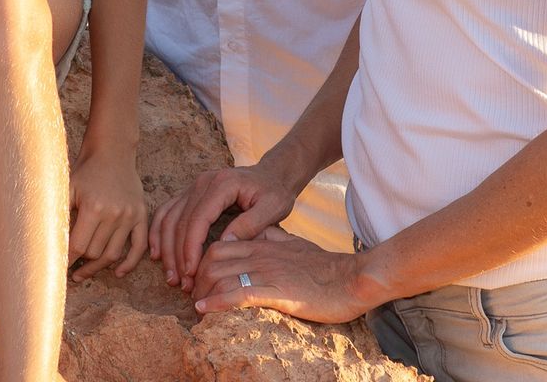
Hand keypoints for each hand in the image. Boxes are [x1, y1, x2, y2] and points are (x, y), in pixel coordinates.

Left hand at [68, 147, 148, 280]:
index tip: (58, 267)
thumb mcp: (68, 189)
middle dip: (81, 264)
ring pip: (113, 254)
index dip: (67, 260)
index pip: (78, 246)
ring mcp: (130, 215)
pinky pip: (139, 246)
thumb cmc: (86, 171)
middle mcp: (114, 214)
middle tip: (71, 270)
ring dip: (99, 267)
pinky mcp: (141, 215)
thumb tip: (51, 244)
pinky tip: (118, 272)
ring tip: (85, 272)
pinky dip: (130, 263)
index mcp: (94, 207)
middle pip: (95, 253)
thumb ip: (61, 216)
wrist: (112, 151)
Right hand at [148, 162, 296, 291]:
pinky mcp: (190, 193)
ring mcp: (193, 186)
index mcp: (222, 184)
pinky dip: (158, 232)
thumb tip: (224, 244)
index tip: (191, 273)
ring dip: (165, 248)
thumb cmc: (275, 192)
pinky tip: (157, 254)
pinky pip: (167, 211)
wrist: (272, 174)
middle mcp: (202, 182)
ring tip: (171, 276)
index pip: (198, 219)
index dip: (191, 248)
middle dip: (177, 254)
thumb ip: (250, 224)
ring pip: (168, 217)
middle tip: (181, 283)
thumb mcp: (273, 207)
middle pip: (179, 220)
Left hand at [192, 226, 373, 323]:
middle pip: (212, 259)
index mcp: (264, 243)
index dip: (201, 263)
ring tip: (196, 309)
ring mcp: (267, 271)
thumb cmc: (327, 267)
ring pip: (220, 275)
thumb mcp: (296, 245)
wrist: (353, 278)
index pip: (219, 246)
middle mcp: (260, 254)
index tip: (198, 281)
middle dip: (196, 278)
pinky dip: (216, 302)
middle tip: (193, 297)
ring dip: (202, 293)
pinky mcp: (277, 291)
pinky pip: (238, 294)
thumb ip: (276, 239)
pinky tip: (205, 311)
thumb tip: (260, 235)